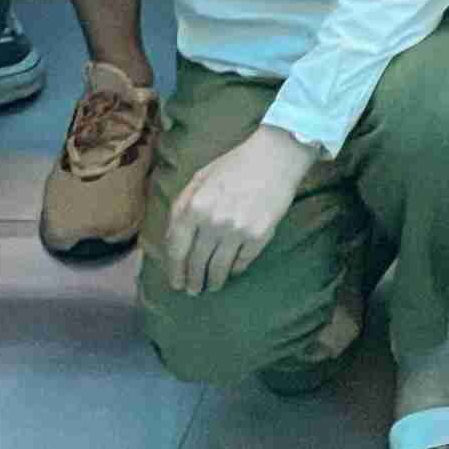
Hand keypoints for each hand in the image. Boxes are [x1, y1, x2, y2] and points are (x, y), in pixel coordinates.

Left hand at [161, 124, 312, 296]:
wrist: (275, 157)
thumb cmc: (235, 165)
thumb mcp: (200, 178)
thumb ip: (182, 205)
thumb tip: (173, 237)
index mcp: (195, 206)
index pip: (177, 249)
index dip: (174, 270)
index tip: (176, 283)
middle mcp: (213, 221)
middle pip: (196, 263)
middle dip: (192, 281)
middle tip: (193, 290)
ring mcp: (237, 230)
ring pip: (218, 269)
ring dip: (212, 282)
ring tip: (211, 286)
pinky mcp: (258, 236)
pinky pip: (241, 263)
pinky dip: (235, 270)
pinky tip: (232, 270)